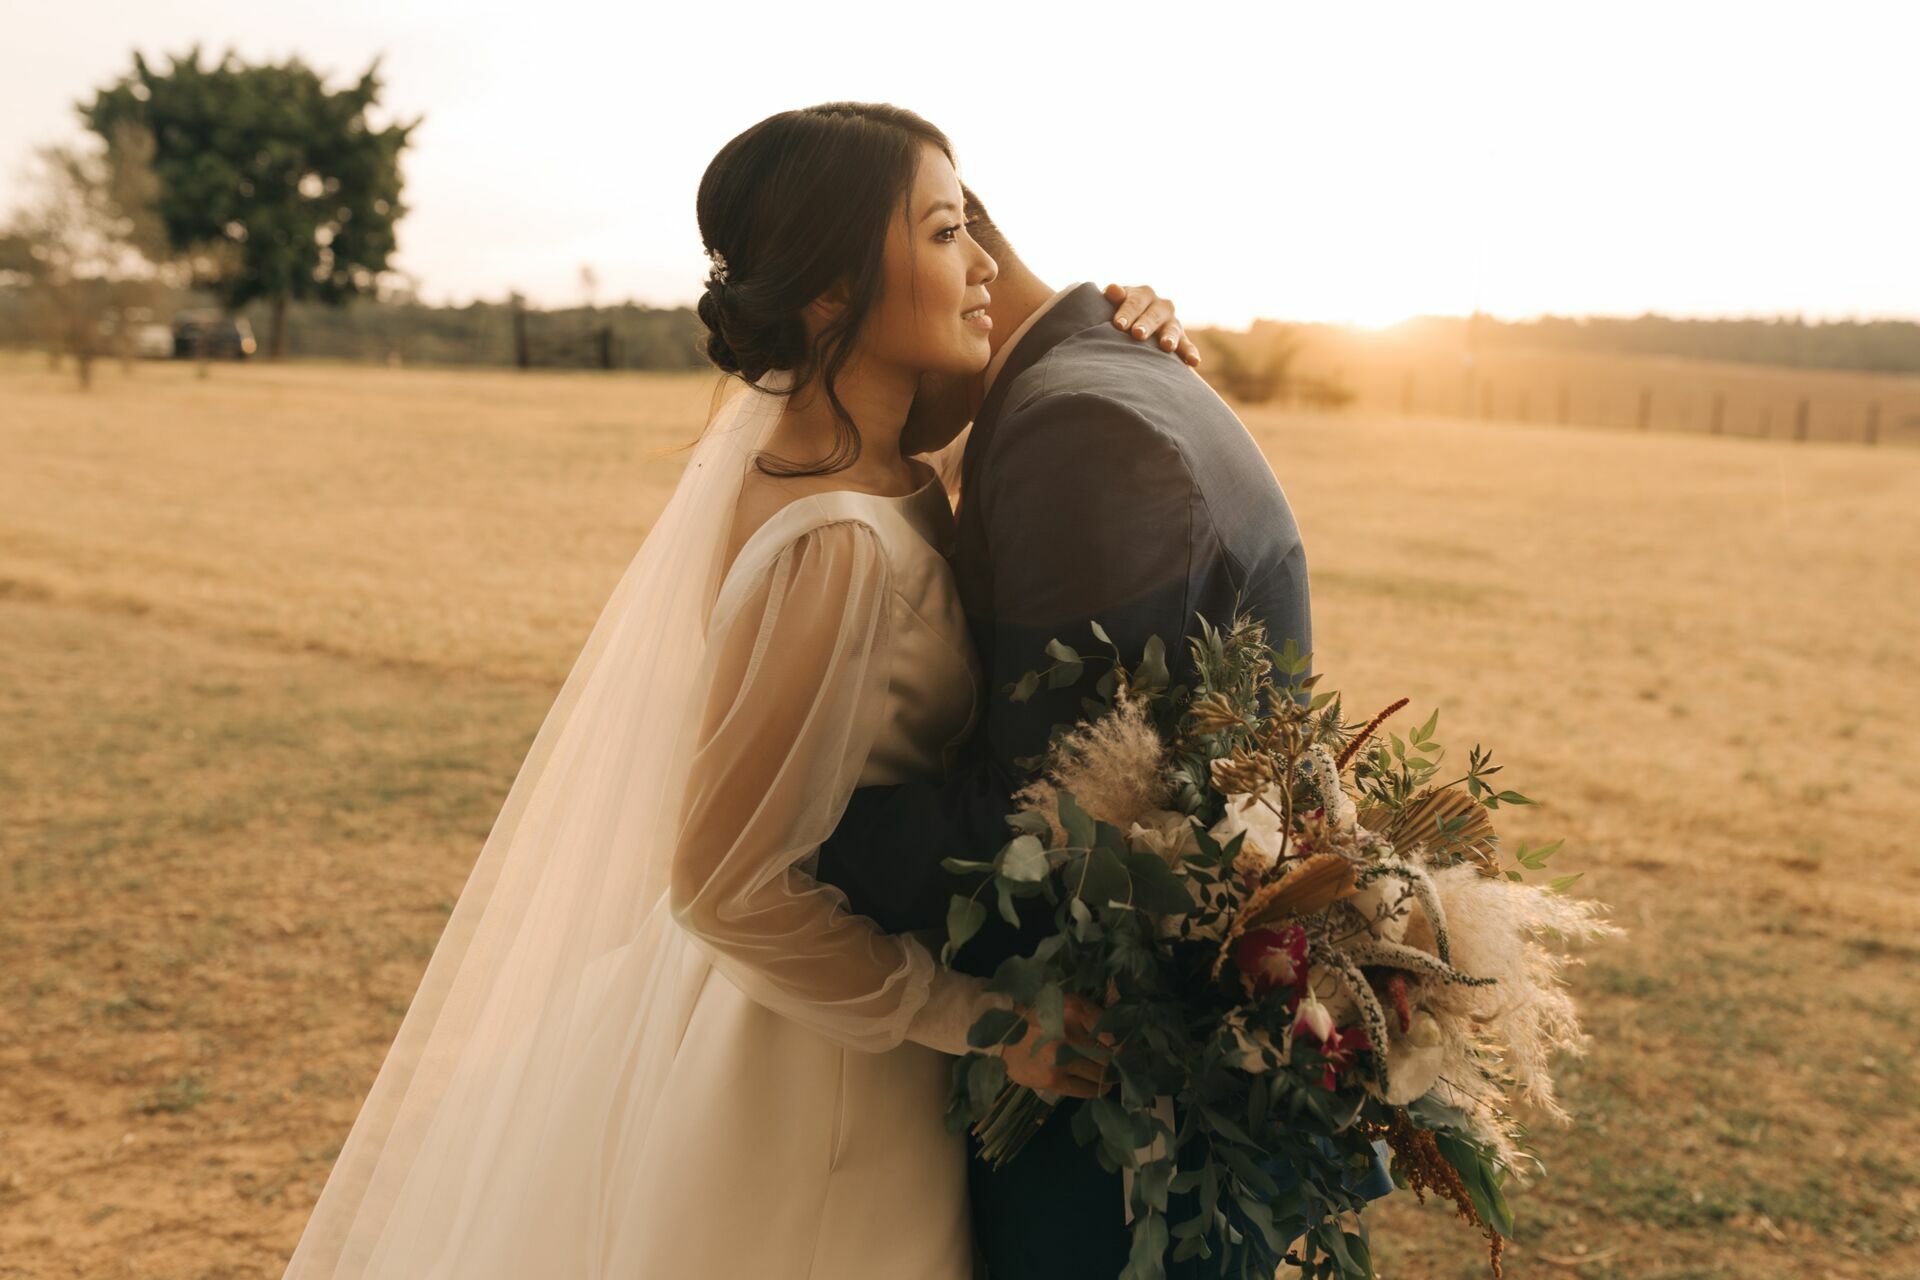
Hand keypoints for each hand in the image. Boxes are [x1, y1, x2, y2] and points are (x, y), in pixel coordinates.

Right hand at [996, 992, 1116, 1098]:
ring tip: (1112, 1077)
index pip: (1112, 1029)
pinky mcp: (1053, 1079)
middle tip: (1123, 1064)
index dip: (1125, 1041)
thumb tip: (1118, 1036)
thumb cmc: (1035, 1017)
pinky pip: (1084, 1089)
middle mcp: (1071, 1033)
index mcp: (1074, 1009)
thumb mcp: (1062, 1004)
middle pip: (1109, 1053)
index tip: (1129, 1048)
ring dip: (1109, 1076)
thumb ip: (1089, 1014)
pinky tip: (1101, 1088)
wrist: (1000, 1034)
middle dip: (1118, 1060)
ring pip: (1099, 1073)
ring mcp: (1062, 1058)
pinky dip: (1096, 1089)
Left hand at [1104, 282, 1201, 367]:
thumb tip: (1113, 290)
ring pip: (1172, 329)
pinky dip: (1190, 353)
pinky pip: (1187, 345)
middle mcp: (1161, 306)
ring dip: (1170, 337)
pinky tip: (1194, 362)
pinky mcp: (1181, 339)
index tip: (1118, 324)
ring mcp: (1172, 322)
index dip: (1127, 313)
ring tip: (1167, 346)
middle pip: (1153, 315)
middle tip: (1138, 334)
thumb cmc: (1117, 313)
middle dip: (1146, 324)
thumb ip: (1113, 297)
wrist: (1131, 324)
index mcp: (1143, 294)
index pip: (1135, 302)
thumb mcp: (1114, 303)